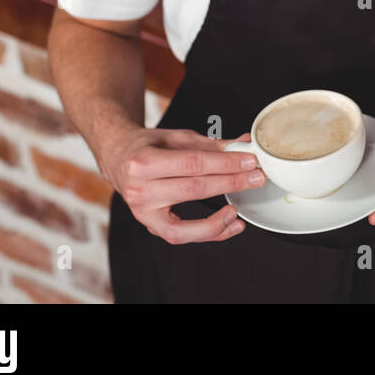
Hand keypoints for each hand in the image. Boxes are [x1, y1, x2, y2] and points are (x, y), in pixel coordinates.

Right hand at [101, 126, 266, 244]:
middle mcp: (139, 189)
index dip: (225, 163)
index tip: (249, 161)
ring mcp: (142, 212)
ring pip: (183, 225)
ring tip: (239, 213)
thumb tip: (245, 144)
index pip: (193, 163)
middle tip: (256, 178)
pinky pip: (180, 237)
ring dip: (217, 221)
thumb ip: (211, 145)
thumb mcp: (177, 137)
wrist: (117, 158)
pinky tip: (229, 225)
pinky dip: (207, 233)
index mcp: (144, 161)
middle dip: (230, 183)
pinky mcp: (150, 225)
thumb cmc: (148, 146)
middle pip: (193, 189)